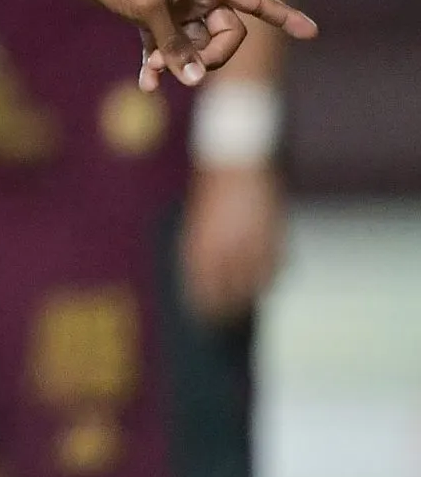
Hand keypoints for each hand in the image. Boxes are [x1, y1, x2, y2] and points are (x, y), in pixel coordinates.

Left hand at [54, 0, 314, 90]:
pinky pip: (165, 46)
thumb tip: (194, 80)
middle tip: (180, 63)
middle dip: (208, 55)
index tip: (311, 32)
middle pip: (225, 34)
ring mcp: (173, 4)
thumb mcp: (147, 7)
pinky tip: (147, 84)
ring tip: (154, 71)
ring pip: (193, 44)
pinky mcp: (149, 14)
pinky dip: (158, 63)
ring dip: (178, 61)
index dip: (283, 15)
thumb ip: (173, 44)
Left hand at [182, 164, 283, 322]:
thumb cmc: (210, 185)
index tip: (204, 318)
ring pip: (257, 284)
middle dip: (228, 308)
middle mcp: (227, 249)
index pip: (203, 289)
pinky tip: (265, 278)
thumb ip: (204, 246)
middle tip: (227, 319)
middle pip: (230, 293)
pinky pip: (277, 267)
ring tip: (246, 301)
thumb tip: (207, 278)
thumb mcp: (198, 218)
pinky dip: (272, 274)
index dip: (205, 306)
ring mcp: (254, 244)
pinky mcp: (276, 236)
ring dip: (252, 294)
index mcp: (201, 245)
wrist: (236, 157)